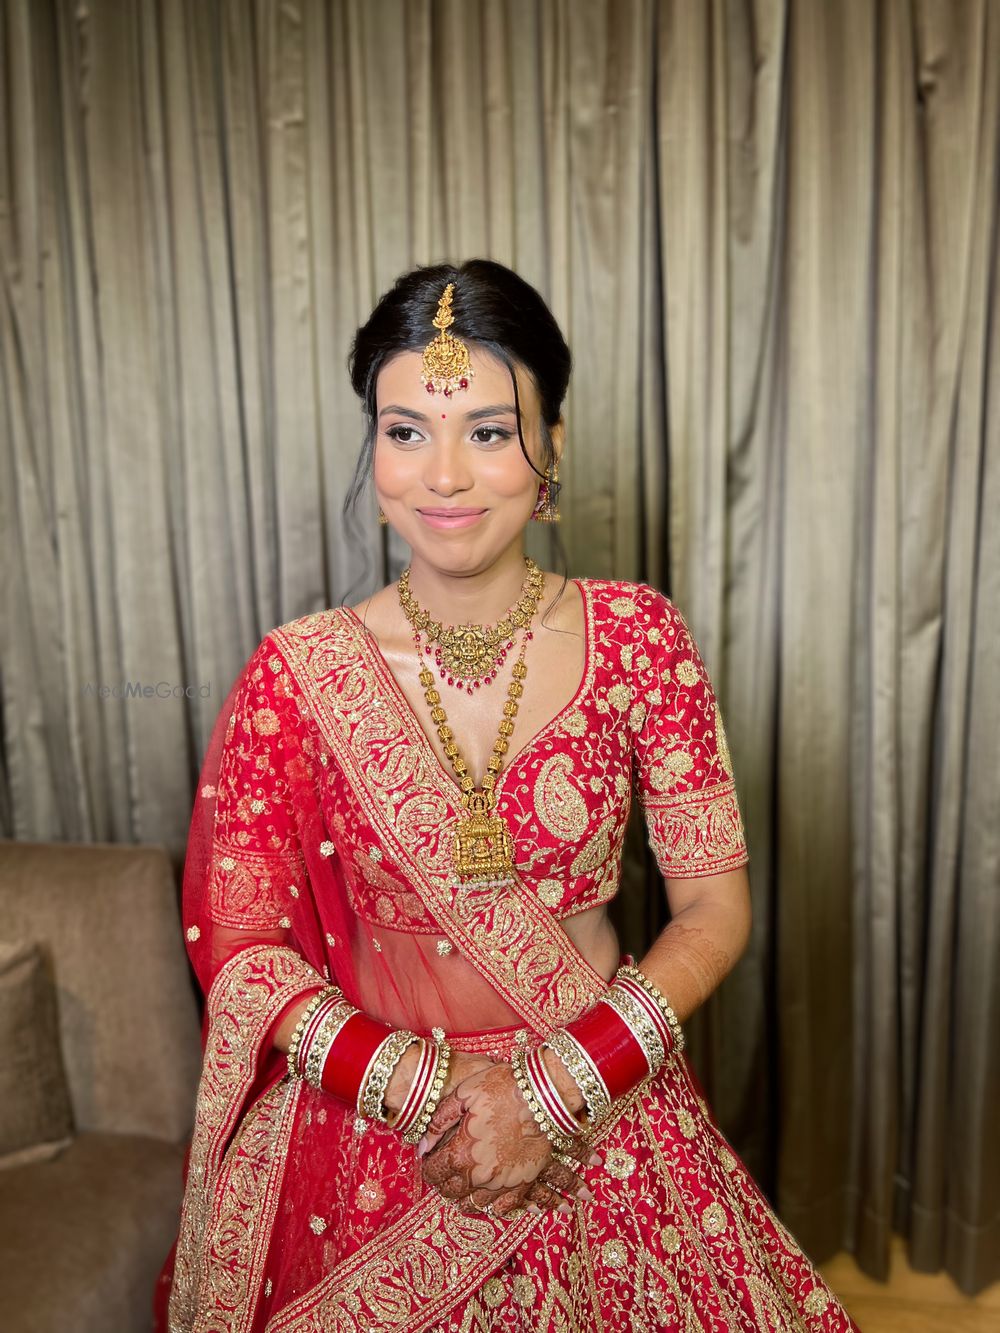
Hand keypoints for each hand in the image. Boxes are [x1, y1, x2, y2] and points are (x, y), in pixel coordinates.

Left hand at [417, 1061, 600, 1216]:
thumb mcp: (463, 1095)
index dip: (428, 1167)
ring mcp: (502, 1181)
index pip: (434, 1172)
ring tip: (462, 1188)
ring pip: (475, 1203)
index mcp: (461, 1153)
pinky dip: (493, 1207)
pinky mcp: (523, 1181)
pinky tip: (489, 1200)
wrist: (542, 1094)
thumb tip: (423, 1145)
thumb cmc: (502, 1088)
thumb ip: (439, 1122)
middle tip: (443, 1174)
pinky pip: (505, 1207)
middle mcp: (479, 1174)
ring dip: (463, 1198)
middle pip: (451, 1191)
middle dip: (442, 1184)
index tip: (429, 1161)